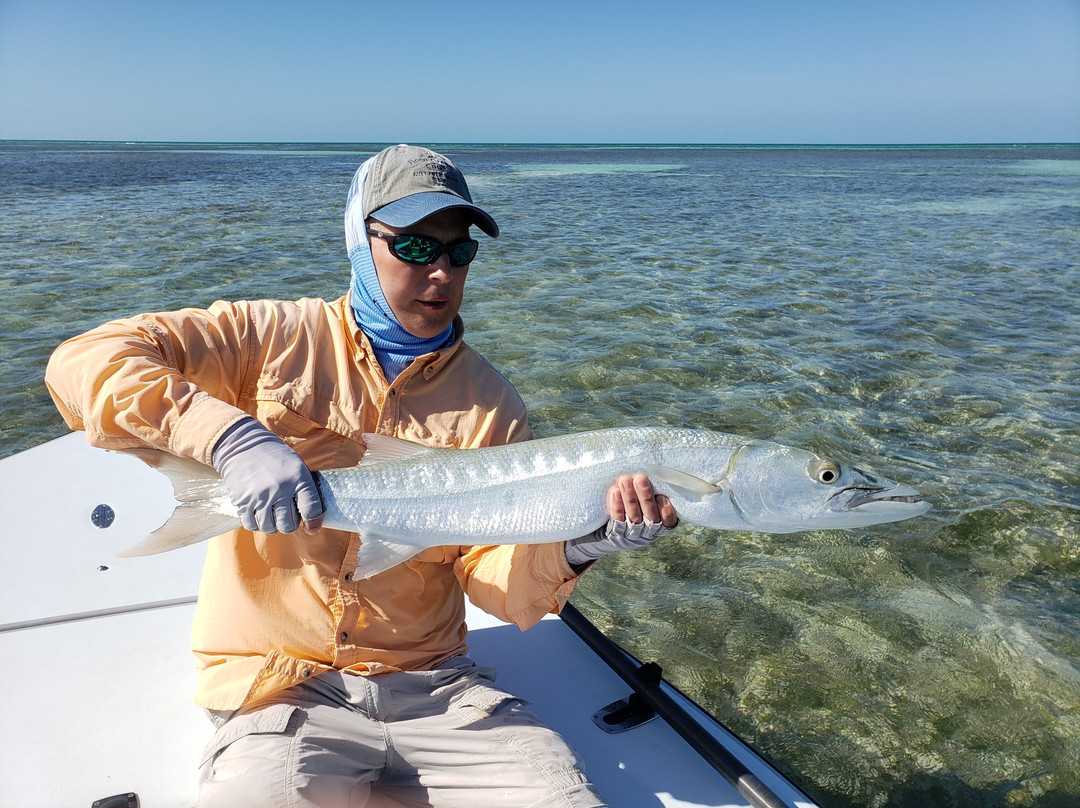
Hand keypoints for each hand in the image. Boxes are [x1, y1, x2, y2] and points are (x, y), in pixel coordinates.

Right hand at [211, 418, 323, 534]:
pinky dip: (257, 524)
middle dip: (290, 525)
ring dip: (273, 526)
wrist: (243, 445)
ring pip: (270, 528)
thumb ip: (305, 490)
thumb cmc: (275, 457)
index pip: (311, 509)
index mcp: (298, 478)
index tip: (312, 527)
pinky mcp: (242, 501)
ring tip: (273, 517)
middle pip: (288, 524)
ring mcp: (260, 496)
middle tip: (288, 518)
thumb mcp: (297, 466)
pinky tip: (259, 515)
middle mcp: (280, 488)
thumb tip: (312, 521)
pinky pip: (252, 525)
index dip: (314, 522)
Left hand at [565, 473, 678, 566]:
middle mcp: (648, 533)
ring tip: (625, 480)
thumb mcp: (646, 506)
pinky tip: (615, 492)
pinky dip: (617, 506)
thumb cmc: (634, 511)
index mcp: (660, 527)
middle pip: (650, 517)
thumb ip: (652, 494)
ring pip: (634, 517)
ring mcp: (633, 535)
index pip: (669, 522)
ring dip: (630, 498)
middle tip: (640, 478)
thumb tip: (648, 470)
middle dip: (645, 496)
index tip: (662, 496)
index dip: (667, 511)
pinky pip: (617, 520)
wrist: (608, 534)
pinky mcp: (617, 534)